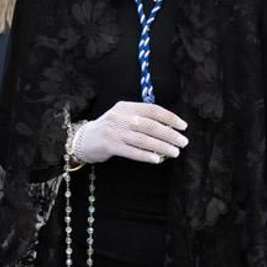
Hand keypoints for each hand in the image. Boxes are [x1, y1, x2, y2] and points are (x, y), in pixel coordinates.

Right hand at [69, 102, 188, 164]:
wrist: (83, 139)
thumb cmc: (110, 128)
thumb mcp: (123, 117)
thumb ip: (141, 118)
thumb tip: (169, 128)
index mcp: (126, 107)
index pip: (152, 110)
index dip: (170, 118)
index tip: (183, 126)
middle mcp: (120, 117)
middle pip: (150, 125)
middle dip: (170, 134)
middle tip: (183, 142)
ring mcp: (114, 132)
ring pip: (143, 140)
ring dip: (162, 147)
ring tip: (175, 152)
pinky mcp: (109, 146)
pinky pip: (132, 152)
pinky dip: (146, 156)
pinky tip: (157, 159)